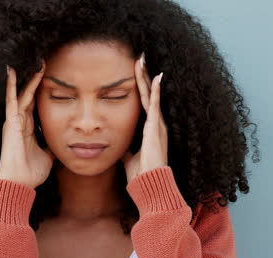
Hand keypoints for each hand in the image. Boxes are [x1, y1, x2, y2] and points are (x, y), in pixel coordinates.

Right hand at [0, 60, 55, 187]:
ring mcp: (14, 121)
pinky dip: (10, 85)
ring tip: (36, 61)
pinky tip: (12, 70)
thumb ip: (52, 148)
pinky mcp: (11, 122)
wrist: (19, 184)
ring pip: (22, 93)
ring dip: (28, 78)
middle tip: (43, 62)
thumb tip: (61, 145)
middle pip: (29, 95)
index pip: (35, 104)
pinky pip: (12, 100)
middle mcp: (19, 121)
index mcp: (28, 128)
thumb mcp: (48, 157)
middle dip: (35, 79)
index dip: (40, 91)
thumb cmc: (31, 172)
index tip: (48, 77)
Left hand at [121, 52, 168, 182]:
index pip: (144, 102)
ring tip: (142, 59)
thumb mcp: (128, 155)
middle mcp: (156, 124)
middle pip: (148, 94)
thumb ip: (125, 146)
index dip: (140, 86)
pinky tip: (156, 76)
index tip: (134, 71)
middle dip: (143, 76)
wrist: (148, 185)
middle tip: (139, 57)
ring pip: (151, 95)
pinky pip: (155, 105)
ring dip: (146, 77)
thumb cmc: (140, 173)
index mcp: (150, 129)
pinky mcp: (155, 128)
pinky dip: (156, 90)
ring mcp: (157, 125)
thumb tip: (115, 141)